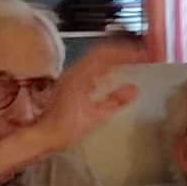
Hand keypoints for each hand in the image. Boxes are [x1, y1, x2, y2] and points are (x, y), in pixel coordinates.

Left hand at [30, 35, 143, 153]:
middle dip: (123, 51)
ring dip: (115, 56)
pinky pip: (92, 64)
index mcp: (80, 77)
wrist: (43, 134)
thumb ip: (115, 102)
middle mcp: (75, 71)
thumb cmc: (67, 129)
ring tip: (133, 59)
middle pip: (101, 51)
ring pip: (96, 56)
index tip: (144, 54)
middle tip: (142, 55)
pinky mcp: (72, 80)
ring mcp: (72, 74)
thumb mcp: (95, 117)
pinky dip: (107, 63)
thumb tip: (134, 88)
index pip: (106, 55)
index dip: (126, 53)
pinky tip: (115, 70)